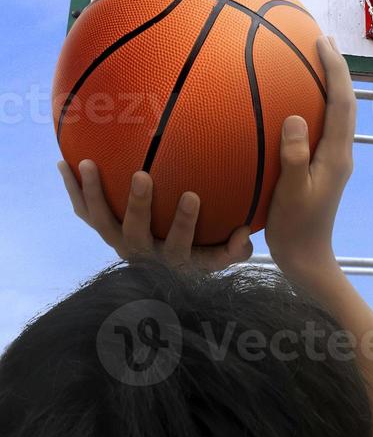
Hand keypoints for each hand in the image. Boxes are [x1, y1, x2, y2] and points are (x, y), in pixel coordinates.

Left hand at [57, 159, 252, 270]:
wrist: (163, 273)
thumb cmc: (202, 252)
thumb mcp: (220, 256)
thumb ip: (235, 250)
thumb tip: (245, 232)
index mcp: (174, 259)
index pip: (181, 244)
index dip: (184, 223)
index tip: (192, 195)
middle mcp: (143, 254)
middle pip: (136, 232)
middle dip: (138, 205)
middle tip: (142, 176)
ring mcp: (119, 242)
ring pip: (102, 223)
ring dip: (94, 194)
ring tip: (87, 164)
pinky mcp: (104, 232)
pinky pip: (85, 213)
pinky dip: (74, 190)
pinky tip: (63, 163)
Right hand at [265, 35, 354, 283]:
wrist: (307, 258)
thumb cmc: (295, 228)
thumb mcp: (290, 193)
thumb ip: (294, 156)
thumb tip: (296, 118)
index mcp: (337, 155)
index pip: (342, 102)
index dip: (335, 70)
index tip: (321, 43)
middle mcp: (341, 152)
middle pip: (345, 101)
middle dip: (336, 69)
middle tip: (320, 40)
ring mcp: (335, 159)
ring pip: (337, 112)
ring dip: (328, 84)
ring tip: (312, 61)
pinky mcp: (324, 166)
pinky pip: (323, 125)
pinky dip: (316, 104)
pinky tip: (294, 103)